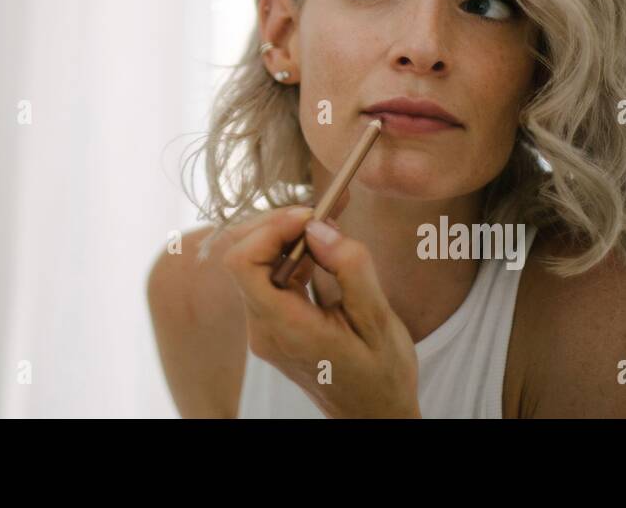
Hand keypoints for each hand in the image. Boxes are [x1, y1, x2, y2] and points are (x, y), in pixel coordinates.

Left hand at [221, 207, 420, 417]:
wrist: (374, 416)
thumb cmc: (382, 375)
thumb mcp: (378, 320)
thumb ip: (350, 269)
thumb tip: (317, 226)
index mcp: (285, 329)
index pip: (242, 263)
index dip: (269, 228)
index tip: (309, 214)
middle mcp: (263, 329)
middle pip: (245, 256)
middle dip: (280, 223)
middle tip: (324, 209)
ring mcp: (264, 328)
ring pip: (255, 262)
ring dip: (287, 235)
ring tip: (329, 220)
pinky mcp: (272, 324)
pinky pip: (269, 276)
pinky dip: (292, 253)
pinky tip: (323, 247)